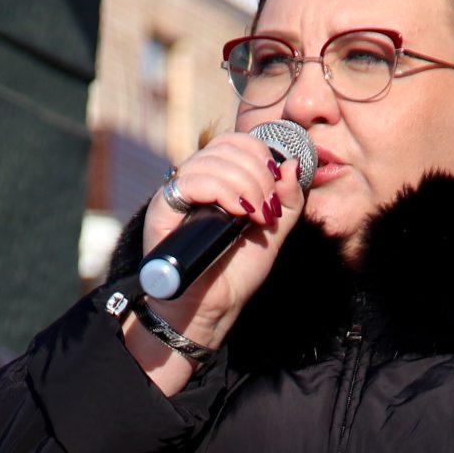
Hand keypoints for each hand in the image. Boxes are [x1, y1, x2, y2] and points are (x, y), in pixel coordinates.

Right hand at [127, 130, 306, 390]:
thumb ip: (287, 200)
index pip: (235, 142)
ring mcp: (176, 193)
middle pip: (226, 146)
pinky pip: (190, 181)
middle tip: (268, 208)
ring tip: (257, 217)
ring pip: (211, 160)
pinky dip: (222, 191)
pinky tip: (238, 214)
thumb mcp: (273, 232)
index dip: (260, 154)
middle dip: (258, 173)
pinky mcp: (162, 210)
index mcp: (217, 179)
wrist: (212, 310)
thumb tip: (291, 164)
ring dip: (245, 184)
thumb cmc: (236, 273)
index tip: (276, 188)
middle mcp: (194, 180)